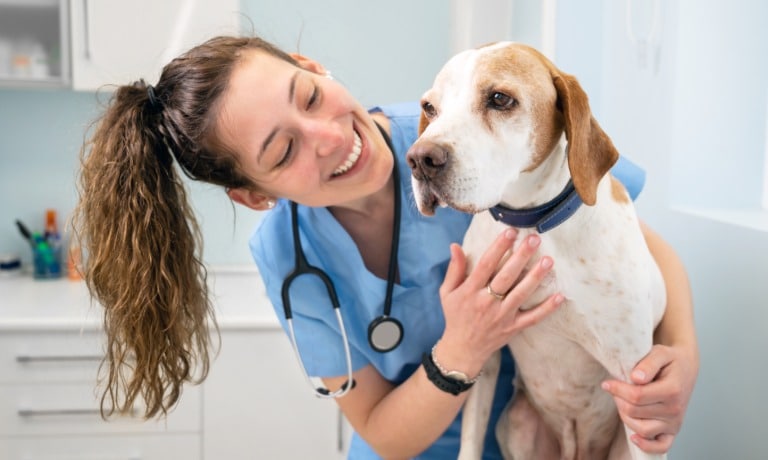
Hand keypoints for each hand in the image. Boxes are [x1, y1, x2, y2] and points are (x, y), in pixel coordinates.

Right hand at [437, 228, 563, 375]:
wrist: (462, 349)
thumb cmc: (455, 316)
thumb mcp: (447, 292)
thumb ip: (454, 269)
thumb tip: (455, 246)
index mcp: (470, 291)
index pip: (486, 264)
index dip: (498, 247)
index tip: (510, 231)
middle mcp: (486, 302)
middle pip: (506, 276)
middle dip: (521, 256)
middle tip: (534, 239)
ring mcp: (502, 316)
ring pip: (521, 294)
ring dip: (535, 277)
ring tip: (548, 260)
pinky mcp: (513, 328)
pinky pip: (532, 318)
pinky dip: (547, 308)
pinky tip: (560, 296)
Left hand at [602, 343, 698, 453]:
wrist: (685, 367)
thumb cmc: (670, 360)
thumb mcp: (660, 352)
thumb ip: (648, 363)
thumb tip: (636, 377)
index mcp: (672, 390)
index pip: (636, 396)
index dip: (617, 389)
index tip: (607, 383)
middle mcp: (675, 409)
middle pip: (634, 412)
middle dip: (619, 399)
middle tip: (615, 388)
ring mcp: (675, 422)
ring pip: (641, 429)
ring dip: (625, 416)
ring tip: (622, 402)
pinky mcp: (673, 430)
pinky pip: (661, 446)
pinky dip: (646, 446)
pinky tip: (633, 437)